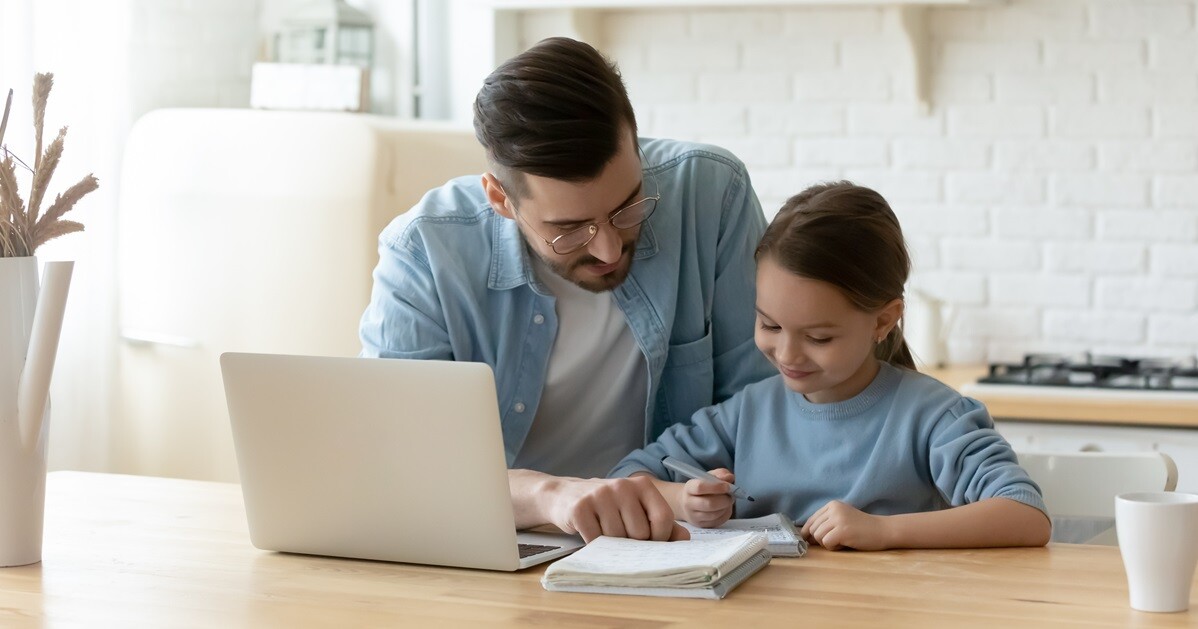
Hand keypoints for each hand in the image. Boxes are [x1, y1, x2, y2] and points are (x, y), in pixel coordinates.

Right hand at [546, 475, 689, 542]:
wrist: (566, 495)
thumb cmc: (609, 506)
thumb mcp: (637, 508)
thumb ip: (663, 523)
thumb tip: (685, 538)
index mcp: (643, 485)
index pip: (663, 519)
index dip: (659, 538)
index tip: (647, 540)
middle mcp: (622, 485)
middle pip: (640, 533)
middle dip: (632, 543)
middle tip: (620, 534)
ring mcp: (600, 495)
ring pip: (618, 539)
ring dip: (612, 544)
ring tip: (604, 531)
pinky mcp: (580, 508)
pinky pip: (596, 540)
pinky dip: (594, 544)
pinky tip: (591, 531)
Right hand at [677, 468, 735, 527]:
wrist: (687, 503)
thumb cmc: (701, 488)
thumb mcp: (708, 477)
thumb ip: (720, 474)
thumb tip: (729, 478)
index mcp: (689, 488)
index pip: (700, 487)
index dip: (716, 487)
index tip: (727, 486)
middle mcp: (689, 503)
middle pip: (709, 504)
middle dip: (724, 500)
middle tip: (731, 496)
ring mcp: (694, 516)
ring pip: (714, 514)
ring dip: (726, 507)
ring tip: (728, 501)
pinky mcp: (700, 525)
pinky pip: (716, 522)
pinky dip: (725, 514)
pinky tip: (725, 508)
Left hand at [800, 500, 889, 550]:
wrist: (883, 530)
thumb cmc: (862, 528)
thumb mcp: (842, 519)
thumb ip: (825, 524)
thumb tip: (805, 538)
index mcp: (832, 505)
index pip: (811, 520)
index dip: (807, 532)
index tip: (808, 541)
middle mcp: (833, 509)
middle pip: (812, 529)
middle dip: (820, 539)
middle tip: (835, 541)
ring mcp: (838, 519)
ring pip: (818, 536)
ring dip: (827, 544)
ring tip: (841, 542)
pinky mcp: (842, 531)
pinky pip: (826, 543)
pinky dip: (833, 548)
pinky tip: (844, 544)